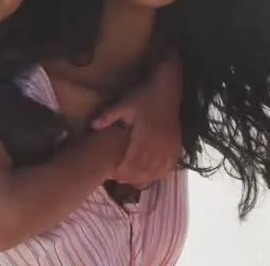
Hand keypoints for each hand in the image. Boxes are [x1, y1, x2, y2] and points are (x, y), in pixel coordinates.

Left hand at [91, 51, 182, 187]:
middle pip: (144, 169)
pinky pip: (169, 165)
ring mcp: (169, 146)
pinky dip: (159, 173)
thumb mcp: (125, 103)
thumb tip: (93, 126)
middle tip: (119, 179)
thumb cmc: (144, 96)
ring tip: (132, 180)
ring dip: (144, 177)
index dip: (122, 171)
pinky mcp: (176, 145)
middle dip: (131, 177)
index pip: (132, 161)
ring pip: (156, 170)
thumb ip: (109, 115)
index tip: (112, 174)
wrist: (167, 89)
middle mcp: (158, 144)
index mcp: (144, 135)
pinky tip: (151, 175)